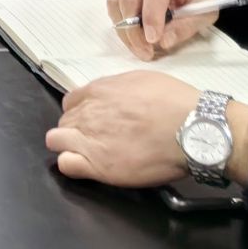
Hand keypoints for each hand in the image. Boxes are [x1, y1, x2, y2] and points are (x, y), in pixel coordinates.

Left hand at [47, 70, 242, 187]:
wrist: (191, 129)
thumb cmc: (174, 103)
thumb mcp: (141, 80)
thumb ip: (118, 88)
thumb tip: (113, 95)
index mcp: (98, 91)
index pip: (71, 101)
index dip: (80, 112)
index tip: (93, 120)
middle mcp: (88, 113)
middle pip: (65, 121)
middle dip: (76, 129)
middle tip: (97, 139)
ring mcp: (90, 140)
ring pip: (57, 140)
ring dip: (68, 145)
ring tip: (88, 154)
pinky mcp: (98, 166)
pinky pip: (66, 165)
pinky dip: (71, 165)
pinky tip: (86, 167)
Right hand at [106, 0, 228, 59]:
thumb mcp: (206, 11)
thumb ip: (186, 26)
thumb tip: (163, 42)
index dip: (151, 16)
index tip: (153, 41)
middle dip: (133, 29)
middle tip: (144, 52)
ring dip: (123, 27)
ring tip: (138, 45)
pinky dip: (118, 18)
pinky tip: (132, 30)